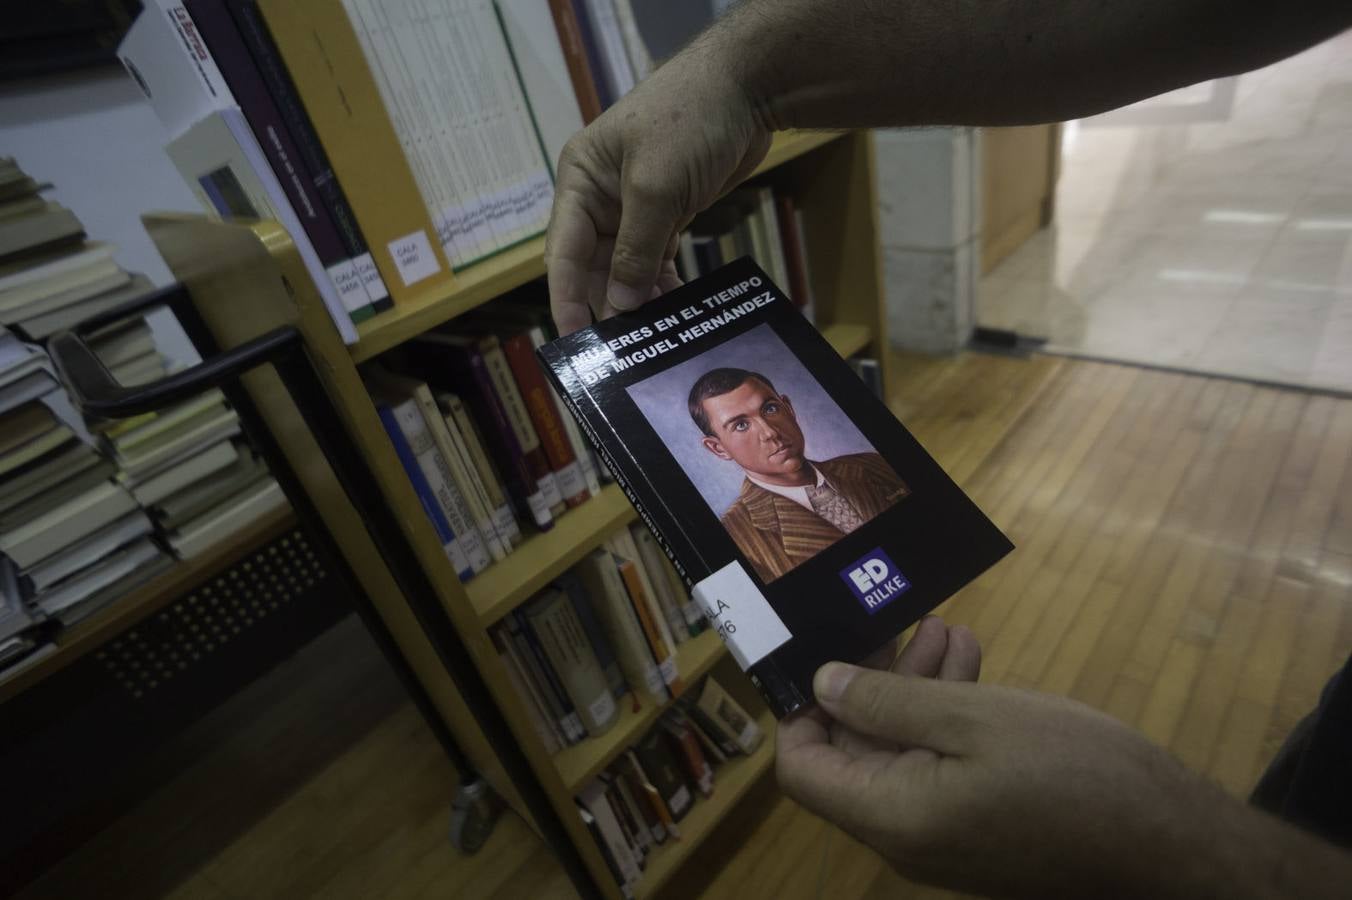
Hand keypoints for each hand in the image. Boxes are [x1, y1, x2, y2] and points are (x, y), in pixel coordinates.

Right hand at [544, 41, 771, 333]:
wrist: (748, 85)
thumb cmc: (689, 121)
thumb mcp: (656, 188)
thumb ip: (635, 250)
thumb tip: (621, 305)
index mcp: (580, 181)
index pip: (563, 252)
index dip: (566, 299)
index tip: (574, 342)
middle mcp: (599, 196)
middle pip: (593, 265)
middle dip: (605, 305)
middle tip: (618, 352)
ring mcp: (635, 204)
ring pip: (626, 266)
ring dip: (637, 300)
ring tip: (648, 339)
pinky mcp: (669, 210)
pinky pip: (655, 258)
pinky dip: (662, 284)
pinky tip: (672, 309)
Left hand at [777, 619, 1341, 898]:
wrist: (1176, 846)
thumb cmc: (1074, 773)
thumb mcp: (973, 719)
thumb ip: (888, 703)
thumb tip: (823, 686)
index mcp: (891, 816)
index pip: (803, 769)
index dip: (801, 710)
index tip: (824, 653)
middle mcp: (906, 836)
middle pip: (855, 754)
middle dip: (872, 681)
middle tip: (901, 625)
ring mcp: (947, 838)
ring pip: (904, 753)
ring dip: (918, 688)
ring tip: (945, 631)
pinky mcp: (984, 830)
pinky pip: (943, 769)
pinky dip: (950, 716)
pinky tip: (974, 663)